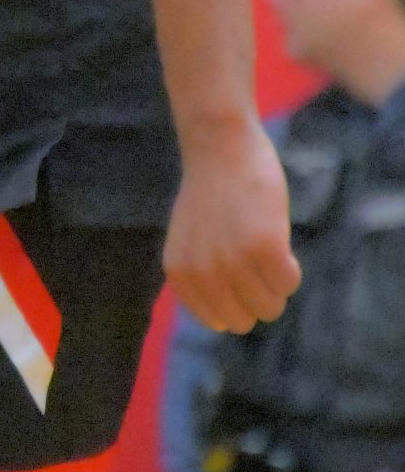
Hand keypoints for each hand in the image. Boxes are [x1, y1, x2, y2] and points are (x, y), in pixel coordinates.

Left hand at [167, 116, 299, 333]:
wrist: (219, 149)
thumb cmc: (209, 196)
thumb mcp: (192, 243)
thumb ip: (202, 279)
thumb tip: (225, 322)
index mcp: (180, 274)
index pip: (217, 321)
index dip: (236, 302)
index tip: (237, 274)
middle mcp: (203, 273)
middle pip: (245, 320)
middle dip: (257, 298)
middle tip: (255, 263)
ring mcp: (233, 261)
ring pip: (270, 307)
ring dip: (276, 284)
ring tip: (266, 250)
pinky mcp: (265, 247)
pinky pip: (289, 283)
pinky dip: (291, 270)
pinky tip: (280, 244)